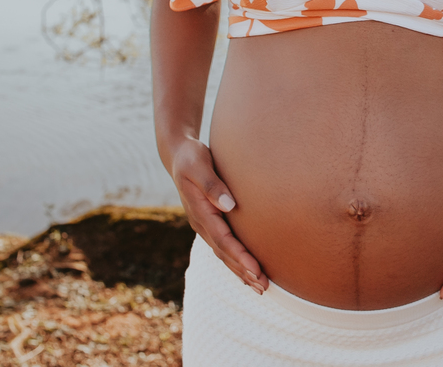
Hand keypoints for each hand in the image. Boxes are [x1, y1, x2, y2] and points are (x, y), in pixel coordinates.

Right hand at [169, 136, 266, 292]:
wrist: (179, 155)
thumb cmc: (192, 157)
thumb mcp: (199, 165)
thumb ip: (212, 185)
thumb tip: (229, 205)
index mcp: (200, 211)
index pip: (223, 240)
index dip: (240, 256)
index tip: (256, 270)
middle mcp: (201, 223)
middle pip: (224, 253)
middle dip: (243, 271)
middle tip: (263, 288)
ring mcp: (204, 224)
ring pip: (223, 253)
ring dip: (240, 270)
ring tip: (260, 287)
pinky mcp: (210, 221)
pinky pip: (223, 246)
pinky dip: (235, 260)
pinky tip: (247, 270)